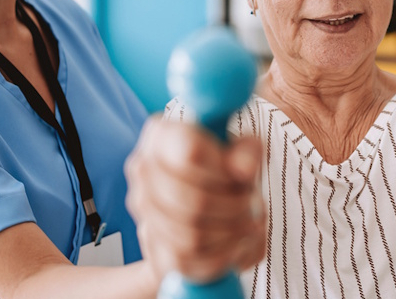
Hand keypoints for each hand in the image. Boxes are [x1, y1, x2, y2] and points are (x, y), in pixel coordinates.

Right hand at [125, 118, 265, 282]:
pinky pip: (186, 261)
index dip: (225, 172)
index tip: (245, 178)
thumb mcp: (244, 152)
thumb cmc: (225, 171)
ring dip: (230, 236)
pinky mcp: (149, 244)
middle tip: (254, 208)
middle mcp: (142, 168)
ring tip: (249, 226)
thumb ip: (248, 154)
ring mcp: (141, 208)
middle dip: (235, 210)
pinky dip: (219, 257)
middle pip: (194, 201)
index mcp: (162, 135)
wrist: (206, 204)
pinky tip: (235, 246)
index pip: (192, 152)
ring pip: (190, 236)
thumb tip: (244, 171)